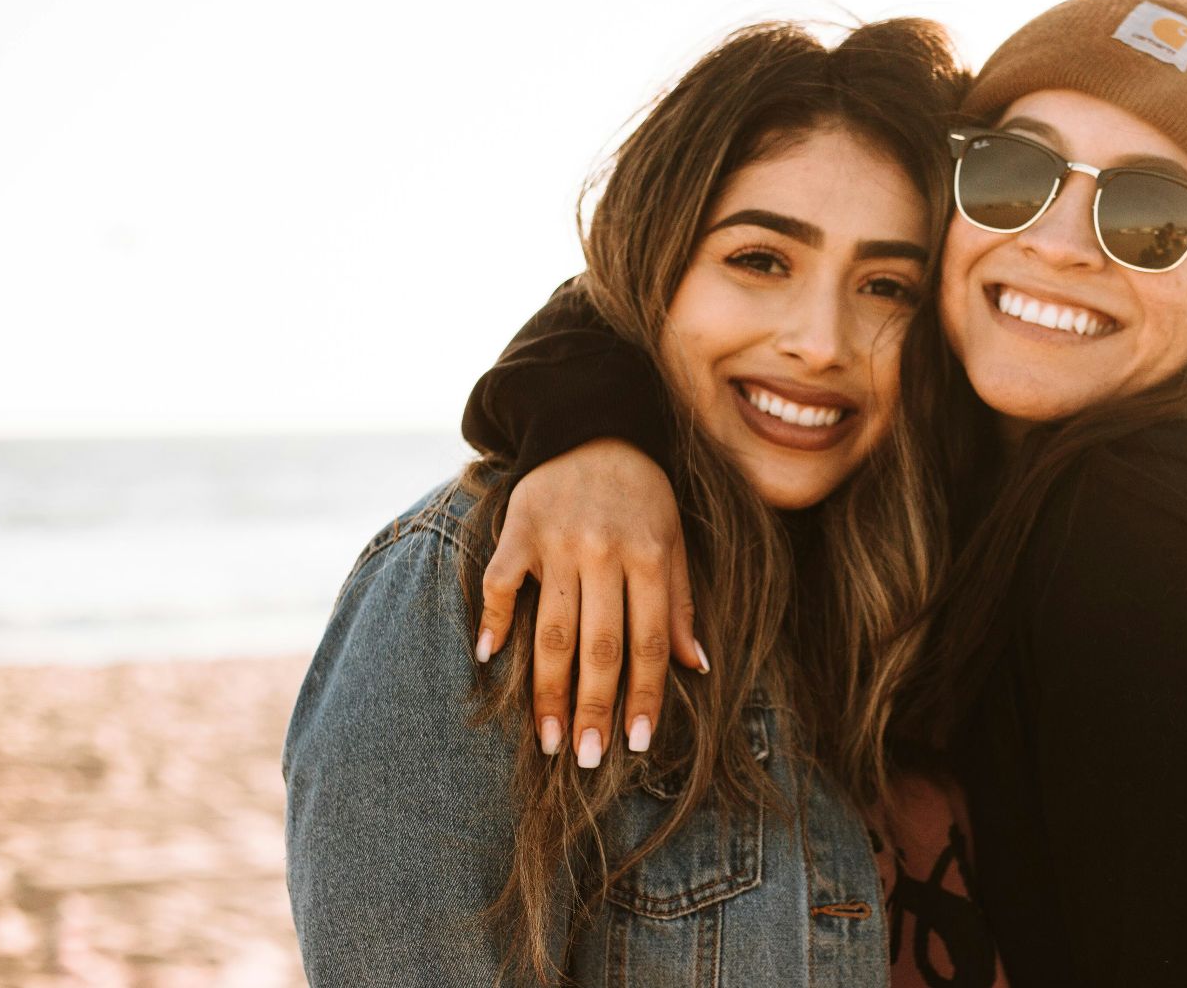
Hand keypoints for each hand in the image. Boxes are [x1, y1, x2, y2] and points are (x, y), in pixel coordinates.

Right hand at [476, 439, 702, 766]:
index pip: (648, 641)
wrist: (591, 426)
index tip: (637, 743)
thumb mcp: (673, 539)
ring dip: (547, 689)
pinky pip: (499, 583)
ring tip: (547, 739)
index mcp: (648, 556)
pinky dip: (491, 619)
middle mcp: (603, 552)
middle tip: (587, 759)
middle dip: (593, 708)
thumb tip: (696, 666)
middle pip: (598, 645)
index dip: (644, 696)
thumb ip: (680, 602)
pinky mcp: (517, 530)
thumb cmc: (640, 493)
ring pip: (550, 629)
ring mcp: (556, 542)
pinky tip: (489, 660)